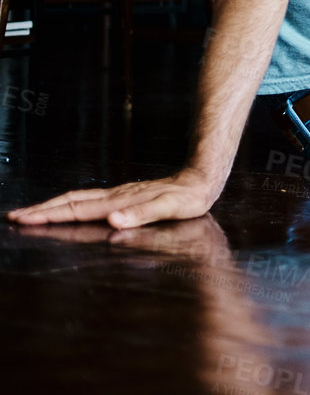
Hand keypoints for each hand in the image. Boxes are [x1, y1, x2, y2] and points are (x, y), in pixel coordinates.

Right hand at [7, 168, 218, 228]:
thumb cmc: (189, 197)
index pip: (77, 210)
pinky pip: (91, 200)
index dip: (49, 215)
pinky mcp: (126, 195)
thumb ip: (142, 214)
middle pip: (71, 202)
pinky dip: (71, 204)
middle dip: (42, 210)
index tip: (23, 219)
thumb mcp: (170, 208)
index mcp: (119, 203)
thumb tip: (114, 221)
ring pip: (79, 199)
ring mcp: (120, 195)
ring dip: (53, 205)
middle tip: (14, 216)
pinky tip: (69, 207)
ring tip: (32, 211)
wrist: (203, 176)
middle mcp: (115, 197)